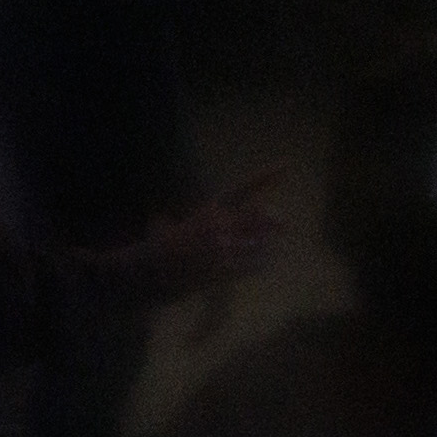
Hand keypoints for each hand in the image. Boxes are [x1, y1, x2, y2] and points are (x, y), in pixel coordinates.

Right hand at [116, 175, 288, 299]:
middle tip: (283, 223)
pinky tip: (265, 261)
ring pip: (258, 243)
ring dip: (265, 244)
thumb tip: (229, 212)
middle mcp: (217, 226)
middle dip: (273, 221)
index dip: (265, 177)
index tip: (286, 165)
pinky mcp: (221, 270)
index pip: (242, 189)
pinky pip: (252, 265)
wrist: (150, 270)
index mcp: (209, 209)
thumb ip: (212, 218)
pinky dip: (261, 262)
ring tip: (268, 245)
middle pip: (258, 218)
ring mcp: (221, 248)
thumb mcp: (185, 222)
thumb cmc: (165, 246)